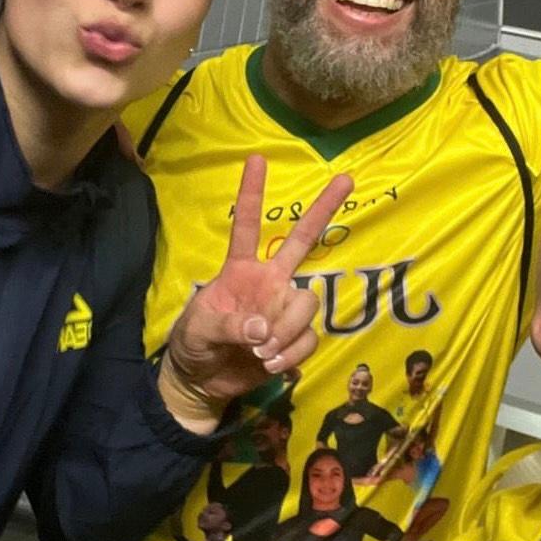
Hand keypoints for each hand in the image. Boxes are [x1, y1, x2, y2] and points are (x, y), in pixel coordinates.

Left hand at [159, 155, 352, 430]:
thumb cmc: (194, 343)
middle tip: (346, 178)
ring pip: (307, 302)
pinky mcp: (295, 339)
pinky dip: (291, 354)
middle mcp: (270, 281)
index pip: (247, 226)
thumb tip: (263, 330)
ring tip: (261, 351)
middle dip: (324, 210)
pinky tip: (270, 363)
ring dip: (287, 330)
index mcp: (240, 269)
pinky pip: (309, 339)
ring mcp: (284, 309)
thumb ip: (229, 325)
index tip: (257, 159)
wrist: (203, 382)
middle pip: (302, 241)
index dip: (252, 194)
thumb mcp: (200, 329)